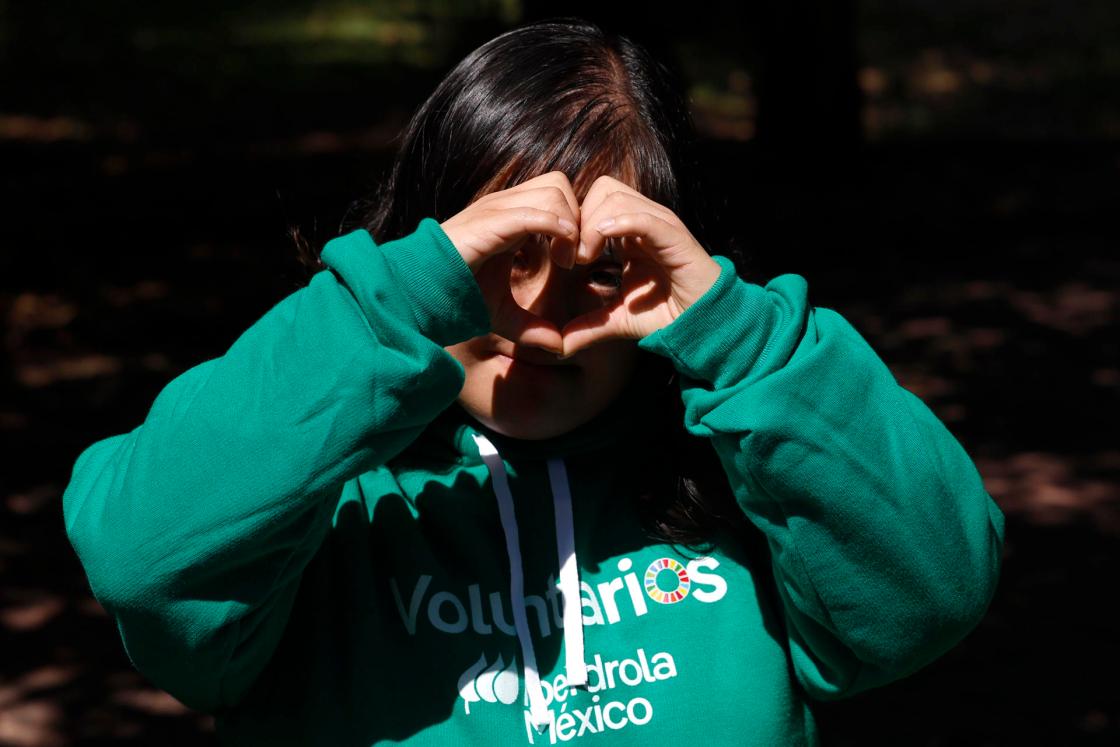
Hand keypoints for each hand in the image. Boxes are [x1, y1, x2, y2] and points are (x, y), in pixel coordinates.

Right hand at [440, 171, 580, 353]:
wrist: (419, 295)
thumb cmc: (456, 298)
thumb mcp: (502, 315)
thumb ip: (532, 328)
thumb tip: (560, 346)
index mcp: (509, 217)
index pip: (555, 195)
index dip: (574, 222)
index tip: (577, 261)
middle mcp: (504, 206)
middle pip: (558, 184)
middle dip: (578, 216)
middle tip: (576, 258)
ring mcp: (495, 209)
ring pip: (553, 191)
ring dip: (570, 224)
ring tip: (566, 261)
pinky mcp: (489, 222)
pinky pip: (534, 211)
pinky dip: (557, 229)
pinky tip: (560, 259)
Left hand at [559, 175, 722, 356]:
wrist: (702, 323)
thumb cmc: (664, 315)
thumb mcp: (617, 321)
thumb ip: (588, 327)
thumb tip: (559, 345)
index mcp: (629, 232)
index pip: (593, 202)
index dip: (573, 224)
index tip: (562, 258)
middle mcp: (644, 221)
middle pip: (603, 189)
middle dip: (581, 218)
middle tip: (574, 257)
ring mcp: (660, 225)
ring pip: (617, 196)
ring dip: (594, 224)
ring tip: (588, 257)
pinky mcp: (674, 237)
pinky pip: (645, 217)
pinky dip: (622, 222)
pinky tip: (604, 240)